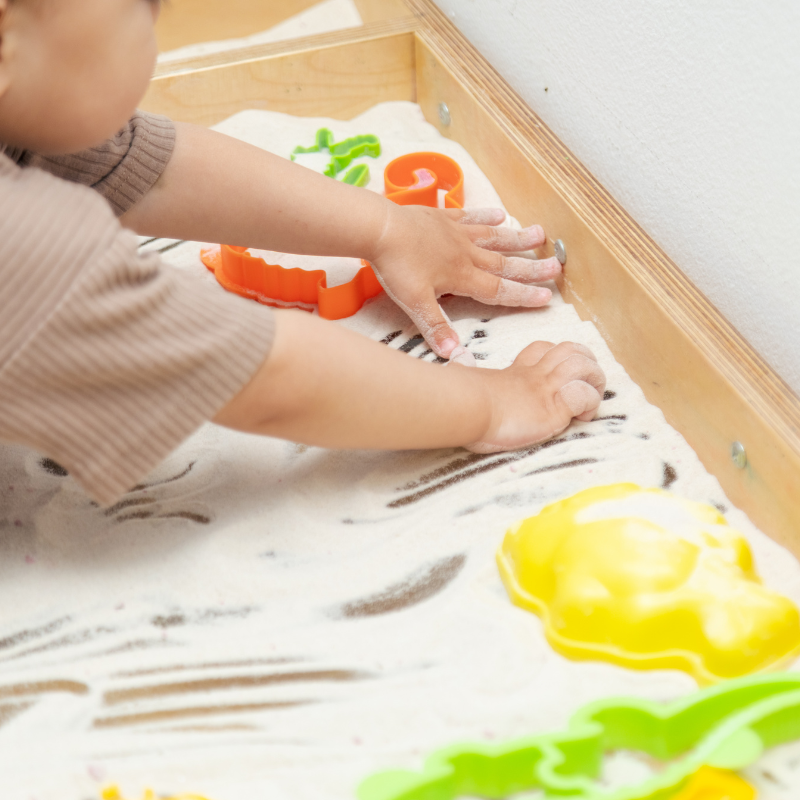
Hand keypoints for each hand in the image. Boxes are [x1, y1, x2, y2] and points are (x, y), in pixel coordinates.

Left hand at [371, 203, 561, 358]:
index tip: (547, 297)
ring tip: (540, 234)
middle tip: (556, 267)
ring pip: (494, 237)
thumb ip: (436, 326)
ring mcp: (456, 233)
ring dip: (517, 238)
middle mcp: (465, 254)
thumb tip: (453, 353)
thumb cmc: (396, 266)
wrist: (380, 228)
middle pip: (504, 263)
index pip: (499, 290)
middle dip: (531, 268)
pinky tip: (501, 214)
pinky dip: (487, 216)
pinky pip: (470, 216)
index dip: (523, 295)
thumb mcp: (414, 302)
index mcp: (462, 276)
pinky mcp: (442, 218)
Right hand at [465, 341, 604, 452]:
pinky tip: (579, 417)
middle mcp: (535, 375)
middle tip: (584, 384)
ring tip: (589, 400)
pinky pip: (583, 396)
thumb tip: (456, 357)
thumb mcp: (463, 378)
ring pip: (584, 366)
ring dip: (594, 382)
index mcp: (516, 371)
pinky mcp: (554, 408)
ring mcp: (546, 389)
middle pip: (571, 350)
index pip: (542, 350)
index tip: (554, 377)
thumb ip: (463, 367)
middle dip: (587, 363)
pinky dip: (589, 405)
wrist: (466, 408)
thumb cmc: (460, 399)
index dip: (555, 357)